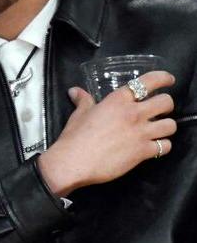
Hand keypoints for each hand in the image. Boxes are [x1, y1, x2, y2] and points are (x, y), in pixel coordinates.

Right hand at [38, 71, 177, 196]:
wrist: (72, 163)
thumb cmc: (73, 138)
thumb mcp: (78, 115)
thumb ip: (83, 101)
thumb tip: (75, 91)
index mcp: (118, 100)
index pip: (150, 81)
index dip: (164, 78)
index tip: (169, 81)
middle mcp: (134, 113)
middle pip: (166, 102)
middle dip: (166, 106)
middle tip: (158, 112)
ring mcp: (140, 133)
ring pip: (170, 125)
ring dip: (166, 128)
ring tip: (158, 132)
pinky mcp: (142, 151)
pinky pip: (165, 146)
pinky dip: (162, 147)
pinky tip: (154, 148)